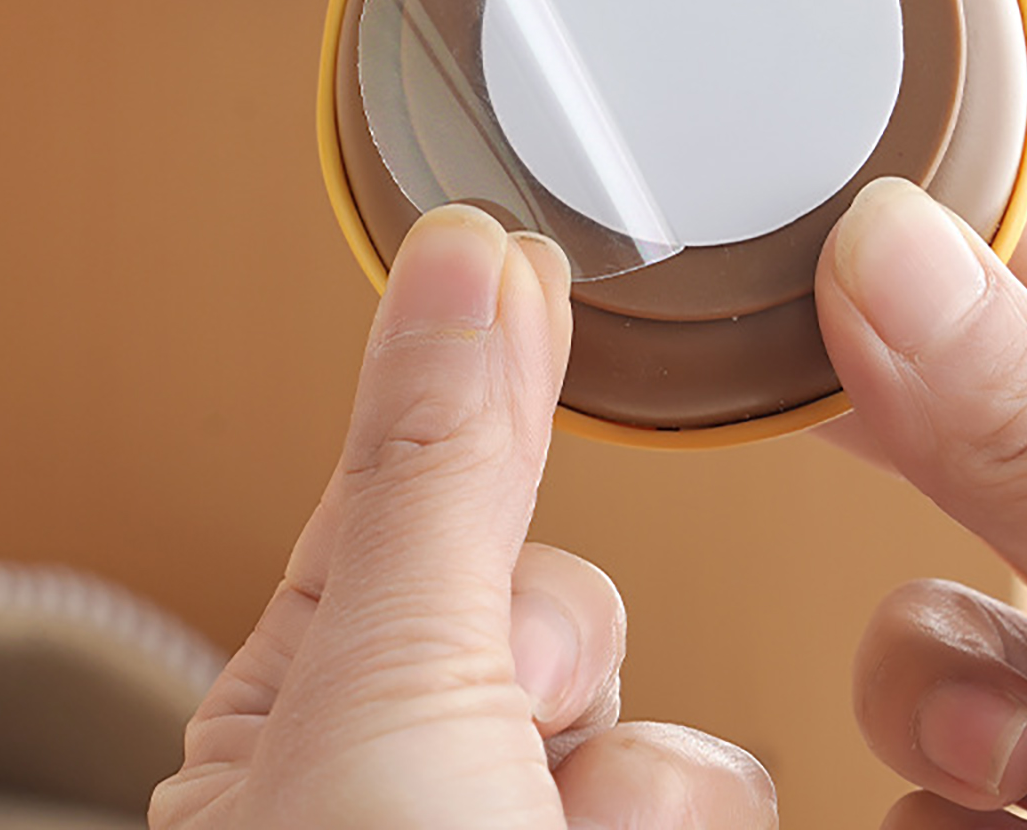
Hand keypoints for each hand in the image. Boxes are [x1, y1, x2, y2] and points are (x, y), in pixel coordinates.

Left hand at [150, 204, 776, 829]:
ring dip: (634, 776)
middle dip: (559, 650)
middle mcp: (420, 782)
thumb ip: (443, 467)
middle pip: (566, 603)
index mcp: (301, 717)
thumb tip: (461, 254)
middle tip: (511, 723)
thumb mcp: (387, 677)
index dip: (478, 381)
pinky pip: (726, 790)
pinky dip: (681, 824)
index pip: (415, 492)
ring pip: (658, 713)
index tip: (522, 256)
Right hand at [815, 178, 1026, 828]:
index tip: (826, 238)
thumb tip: (889, 256)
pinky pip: (933, 784)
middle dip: (913, 475)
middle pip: (985, 459)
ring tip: (991, 752)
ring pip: (939, 631)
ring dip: (929, 684)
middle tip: (819, 417)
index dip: (948, 261)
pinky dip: (935, 808)